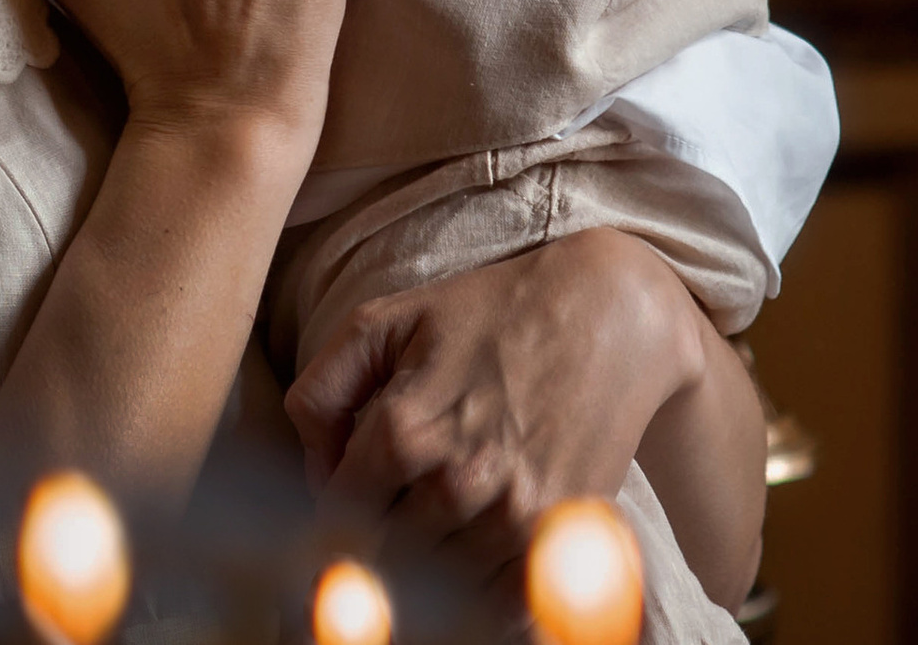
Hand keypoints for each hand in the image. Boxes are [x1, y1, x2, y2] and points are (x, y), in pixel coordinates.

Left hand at [285, 229, 709, 578]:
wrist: (606, 314)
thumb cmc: (487, 312)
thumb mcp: (387, 319)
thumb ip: (322, 388)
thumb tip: (312, 470)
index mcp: (403, 428)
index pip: (338, 517)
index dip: (332, 515)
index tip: (346, 509)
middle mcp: (456, 481)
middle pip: (385, 558)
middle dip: (379, 538)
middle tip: (396, 509)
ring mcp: (513, 515)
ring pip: (441, 585)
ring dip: (432, 562)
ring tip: (440, 520)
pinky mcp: (562, 535)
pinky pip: (503, 605)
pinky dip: (484, 597)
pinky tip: (479, 556)